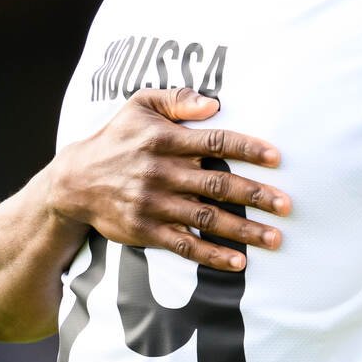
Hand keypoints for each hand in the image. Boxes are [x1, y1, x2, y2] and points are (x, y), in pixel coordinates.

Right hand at [45, 87, 289, 270]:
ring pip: (206, 218)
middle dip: (255, 195)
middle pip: (217, 184)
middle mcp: (161, 172)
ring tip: (274, 238)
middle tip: (287, 205)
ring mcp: (154, 204)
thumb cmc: (116, 139)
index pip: (214, 142)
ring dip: (243, 230)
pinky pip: (184, 245)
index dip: (247, 149)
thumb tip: (214, 104)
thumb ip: (177, 99)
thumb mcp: (139, 106)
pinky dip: (211, 254)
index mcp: (164, 140)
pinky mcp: (146, 230)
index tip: (276, 158)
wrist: (74, 182)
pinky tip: (238, 261)